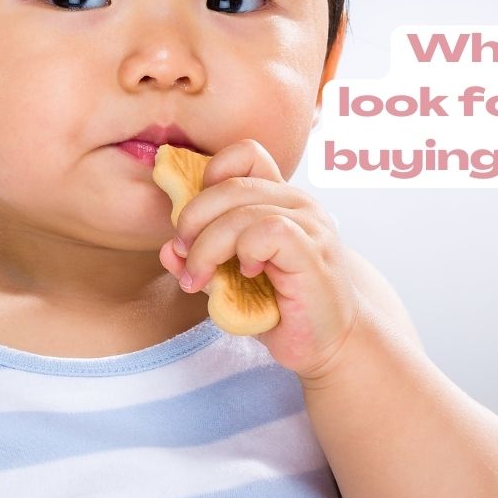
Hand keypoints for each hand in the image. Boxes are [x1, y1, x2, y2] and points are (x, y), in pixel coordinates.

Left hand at [158, 138, 360, 380]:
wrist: (330, 343)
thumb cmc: (283, 309)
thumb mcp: (230, 280)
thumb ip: (201, 259)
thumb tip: (167, 249)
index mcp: (280, 199)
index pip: (246, 154)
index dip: (211, 176)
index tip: (197, 219)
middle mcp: (298, 202)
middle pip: (230, 184)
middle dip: (192, 220)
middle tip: (184, 256)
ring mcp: (310, 224)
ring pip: (242, 209)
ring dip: (208, 246)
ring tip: (202, 278)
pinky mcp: (312, 251)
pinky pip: (267, 230)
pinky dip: (245, 251)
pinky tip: (248, 274)